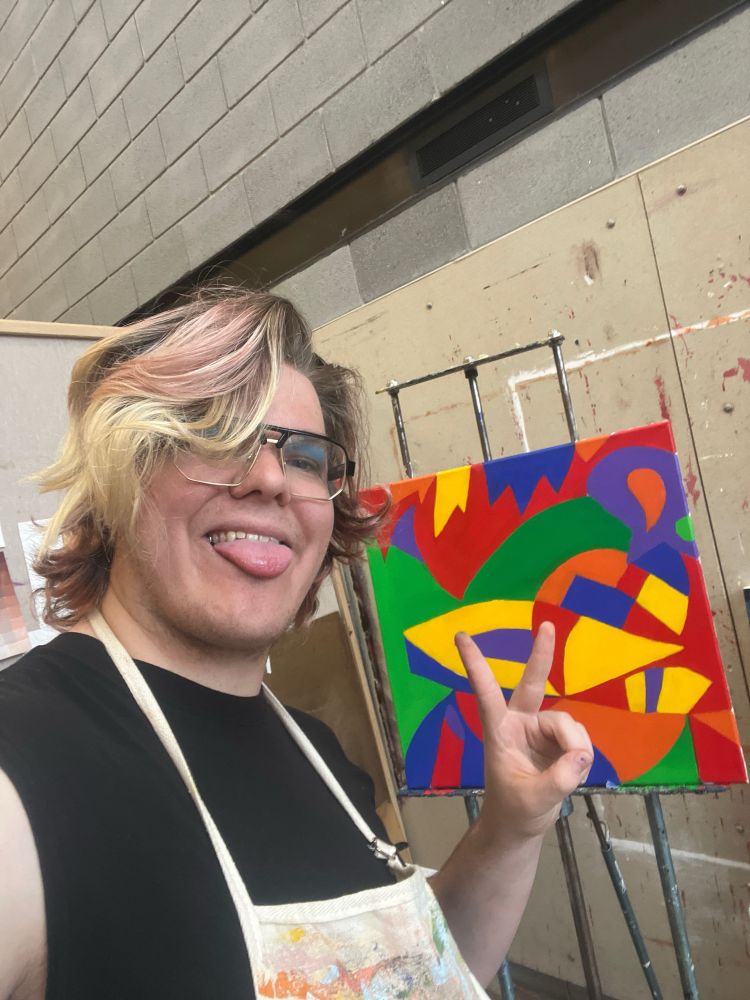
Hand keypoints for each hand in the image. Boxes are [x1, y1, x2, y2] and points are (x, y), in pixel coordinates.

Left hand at [455, 622, 592, 843]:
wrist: (520, 826)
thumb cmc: (514, 811)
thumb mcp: (534, 800)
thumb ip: (559, 778)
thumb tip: (582, 754)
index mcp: (498, 731)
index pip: (485, 692)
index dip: (475, 664)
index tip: (460, 636)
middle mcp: (519, 723)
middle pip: (533, 684)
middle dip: (541, 654)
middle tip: (546, 624)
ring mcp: (540, 730)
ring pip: (568, 724)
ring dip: (575, 746)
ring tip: (571, 773)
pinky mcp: (558, 741)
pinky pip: (579, 738)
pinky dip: (582, 755)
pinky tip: (574, 771)